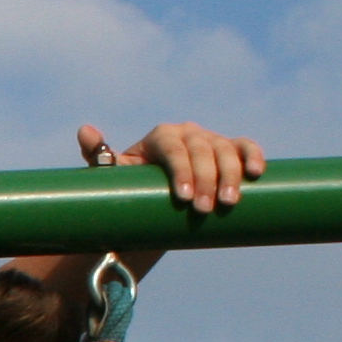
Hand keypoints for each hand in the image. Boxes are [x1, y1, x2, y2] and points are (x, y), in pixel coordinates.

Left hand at [78, 121, 264, 212]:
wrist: (155, 198)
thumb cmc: (132, 187)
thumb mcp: (115, 177)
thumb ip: (99, 157)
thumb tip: (85, 131)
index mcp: (161, 137)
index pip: (173, 150)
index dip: (181, 171)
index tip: (184, 198)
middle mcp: (188, 133)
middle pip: (201, 151)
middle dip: (206, 180)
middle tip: (205, 210)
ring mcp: (211, 140)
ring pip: (226, 150)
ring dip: (231, 174)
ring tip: (229, 202)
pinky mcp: (230, 149)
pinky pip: (245, 147)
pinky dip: (253, 156)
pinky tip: (256, 173)